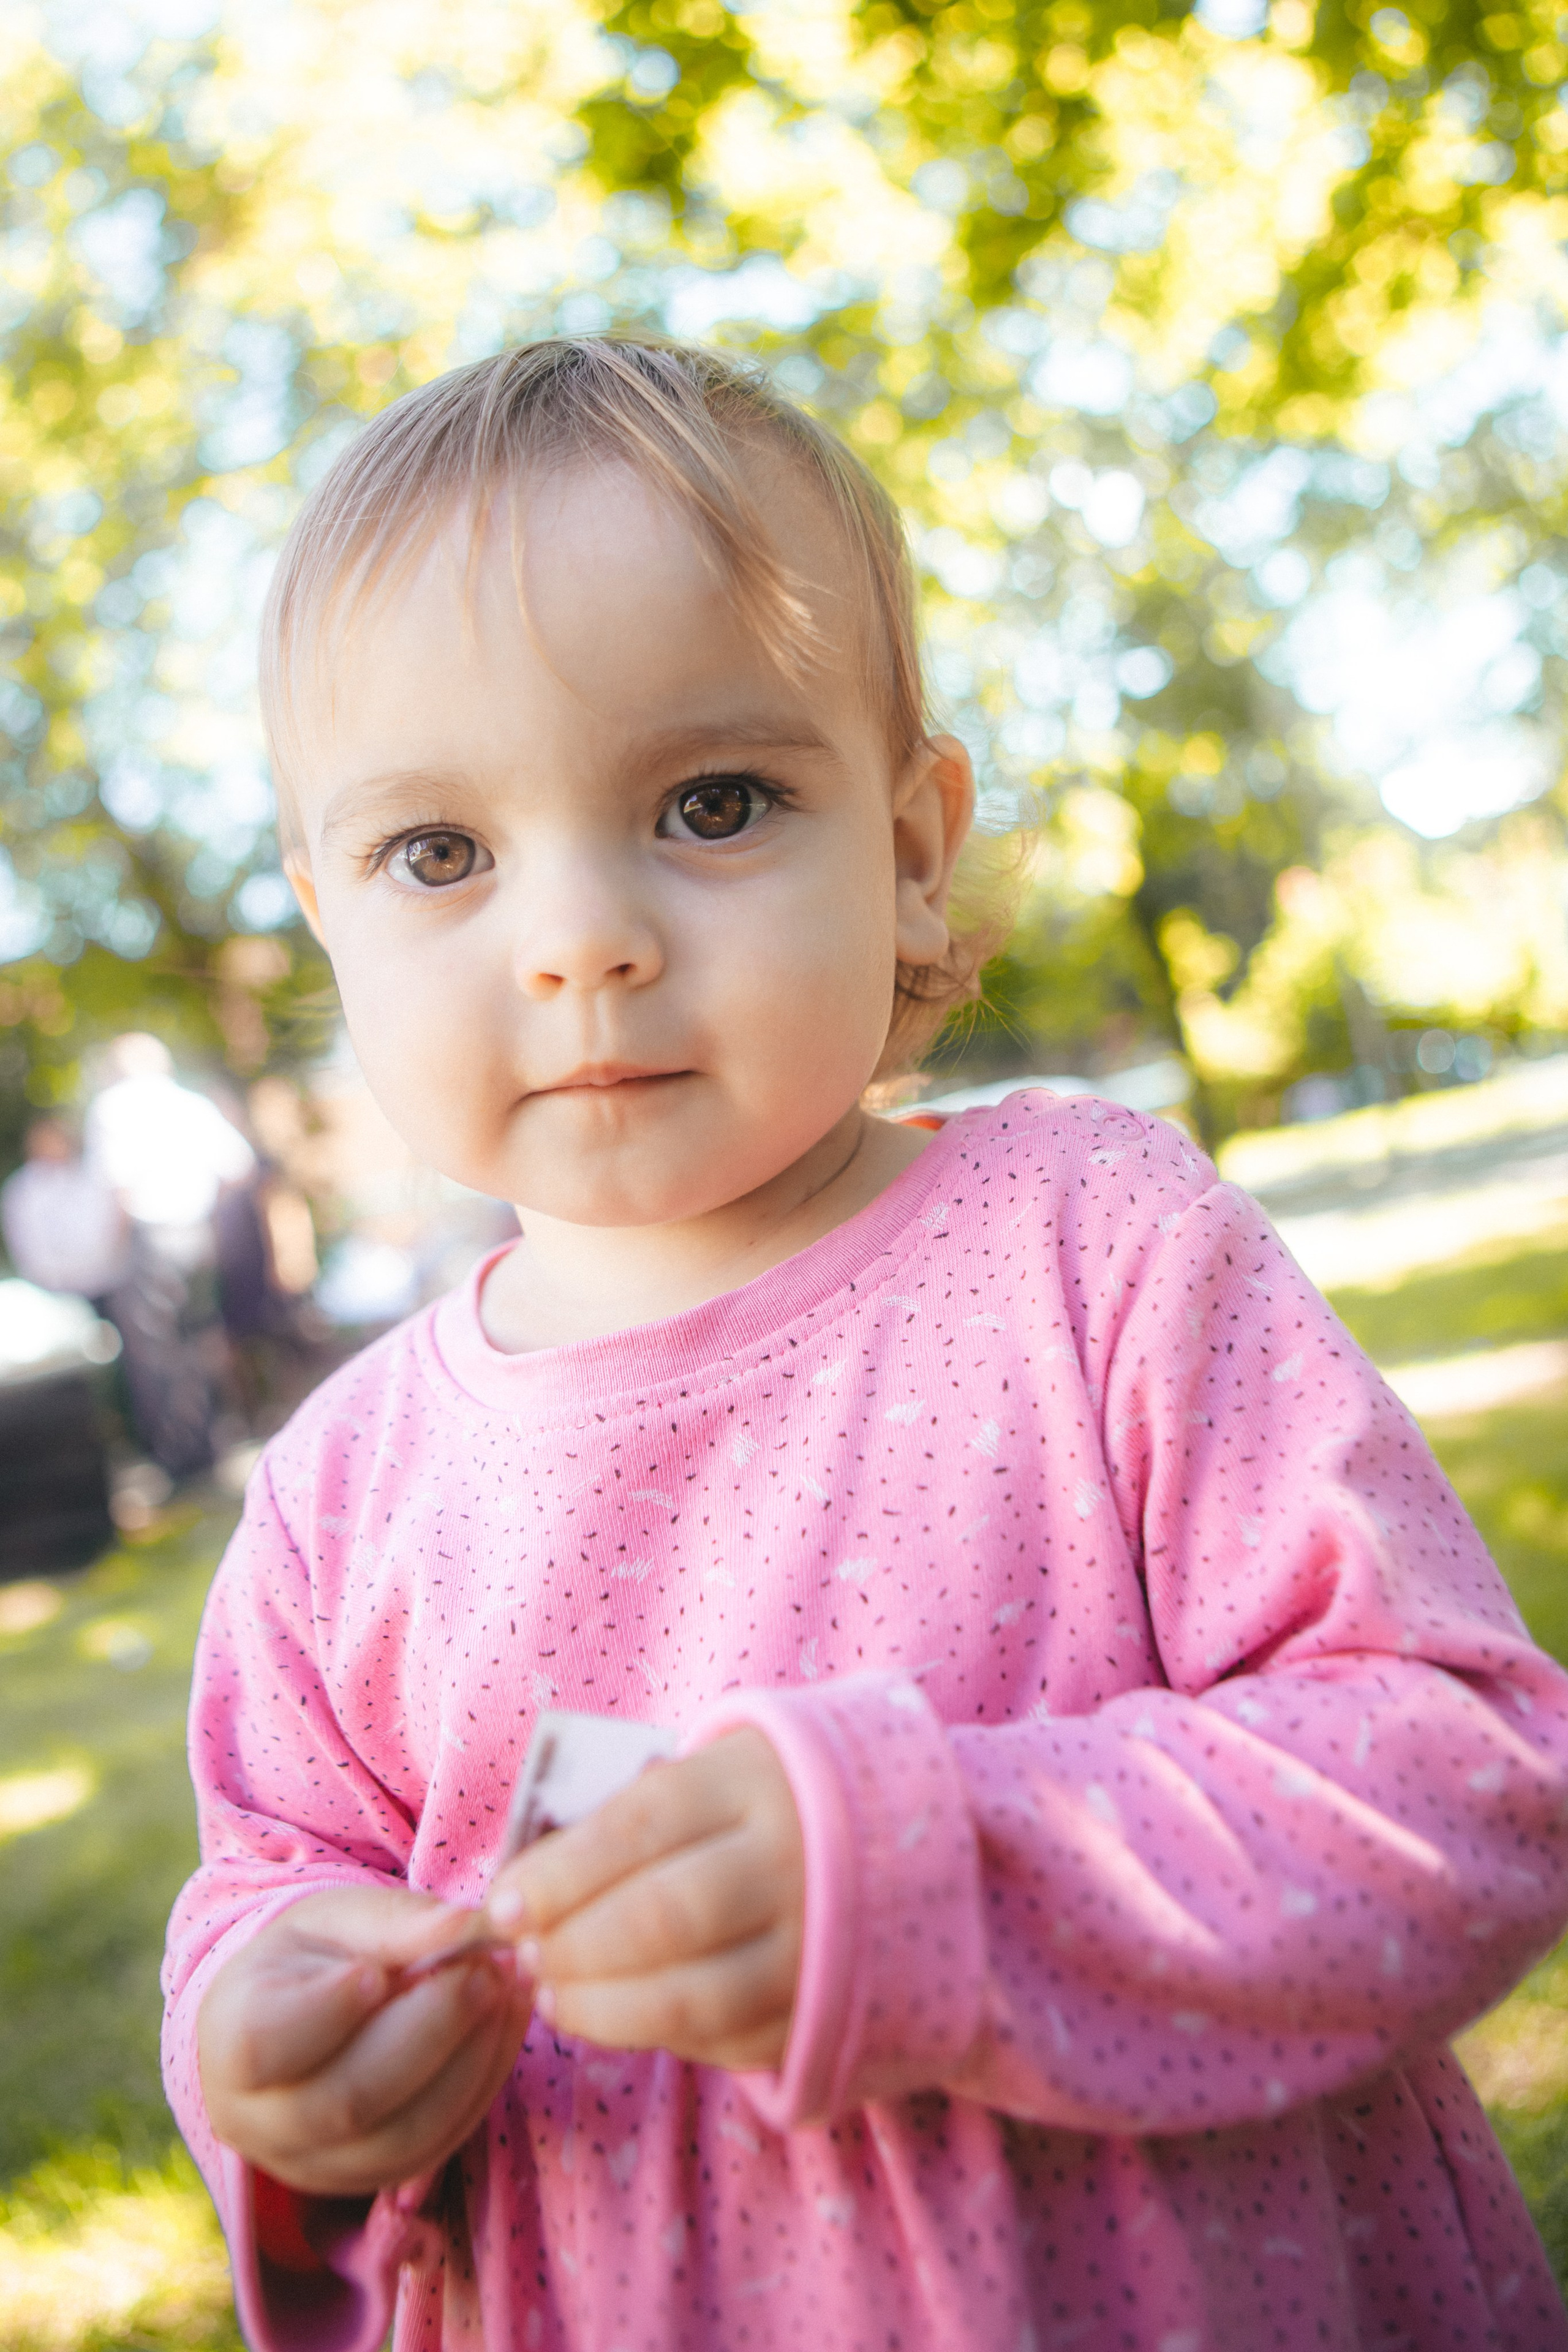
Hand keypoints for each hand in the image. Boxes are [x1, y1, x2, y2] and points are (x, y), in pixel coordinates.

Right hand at [197, 1885, 533, 2195]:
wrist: (298, 2015)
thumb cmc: (313, 1958)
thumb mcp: (337, 1919)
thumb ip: (396, 1921)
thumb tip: (468, 1926)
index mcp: (228, 2040)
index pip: (267, 2043)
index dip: (329, 2012)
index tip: (379, 1969)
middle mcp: (258, 2120)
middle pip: (349, 2100)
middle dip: (432, 2030)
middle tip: (487, 1968)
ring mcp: (313, 2165)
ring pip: (403, 2137)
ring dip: (471, 2061)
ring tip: (507, 1990)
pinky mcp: (369, 2179)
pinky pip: (434, 2149)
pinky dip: (481, 2086)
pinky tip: (504, 2027)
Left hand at [483, 1728, 803, 2070]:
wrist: (900, 1836)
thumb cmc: (763, 1800)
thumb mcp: (710, 1773)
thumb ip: (628, 1819)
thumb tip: (523, 1890)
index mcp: (754, 1782)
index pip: (640, 1827)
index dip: (559, 1873)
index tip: (501, 1904)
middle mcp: (794, 1861)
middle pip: (661, 1916)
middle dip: (573, 1945)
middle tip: (525, 1956)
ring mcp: (817, 1944)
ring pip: (691, 1996)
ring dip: (602, 2007)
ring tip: (553, 1996)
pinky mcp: (825, 2011)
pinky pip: (727, 2041)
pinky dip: (657, 2036)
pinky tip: (615, 2019)